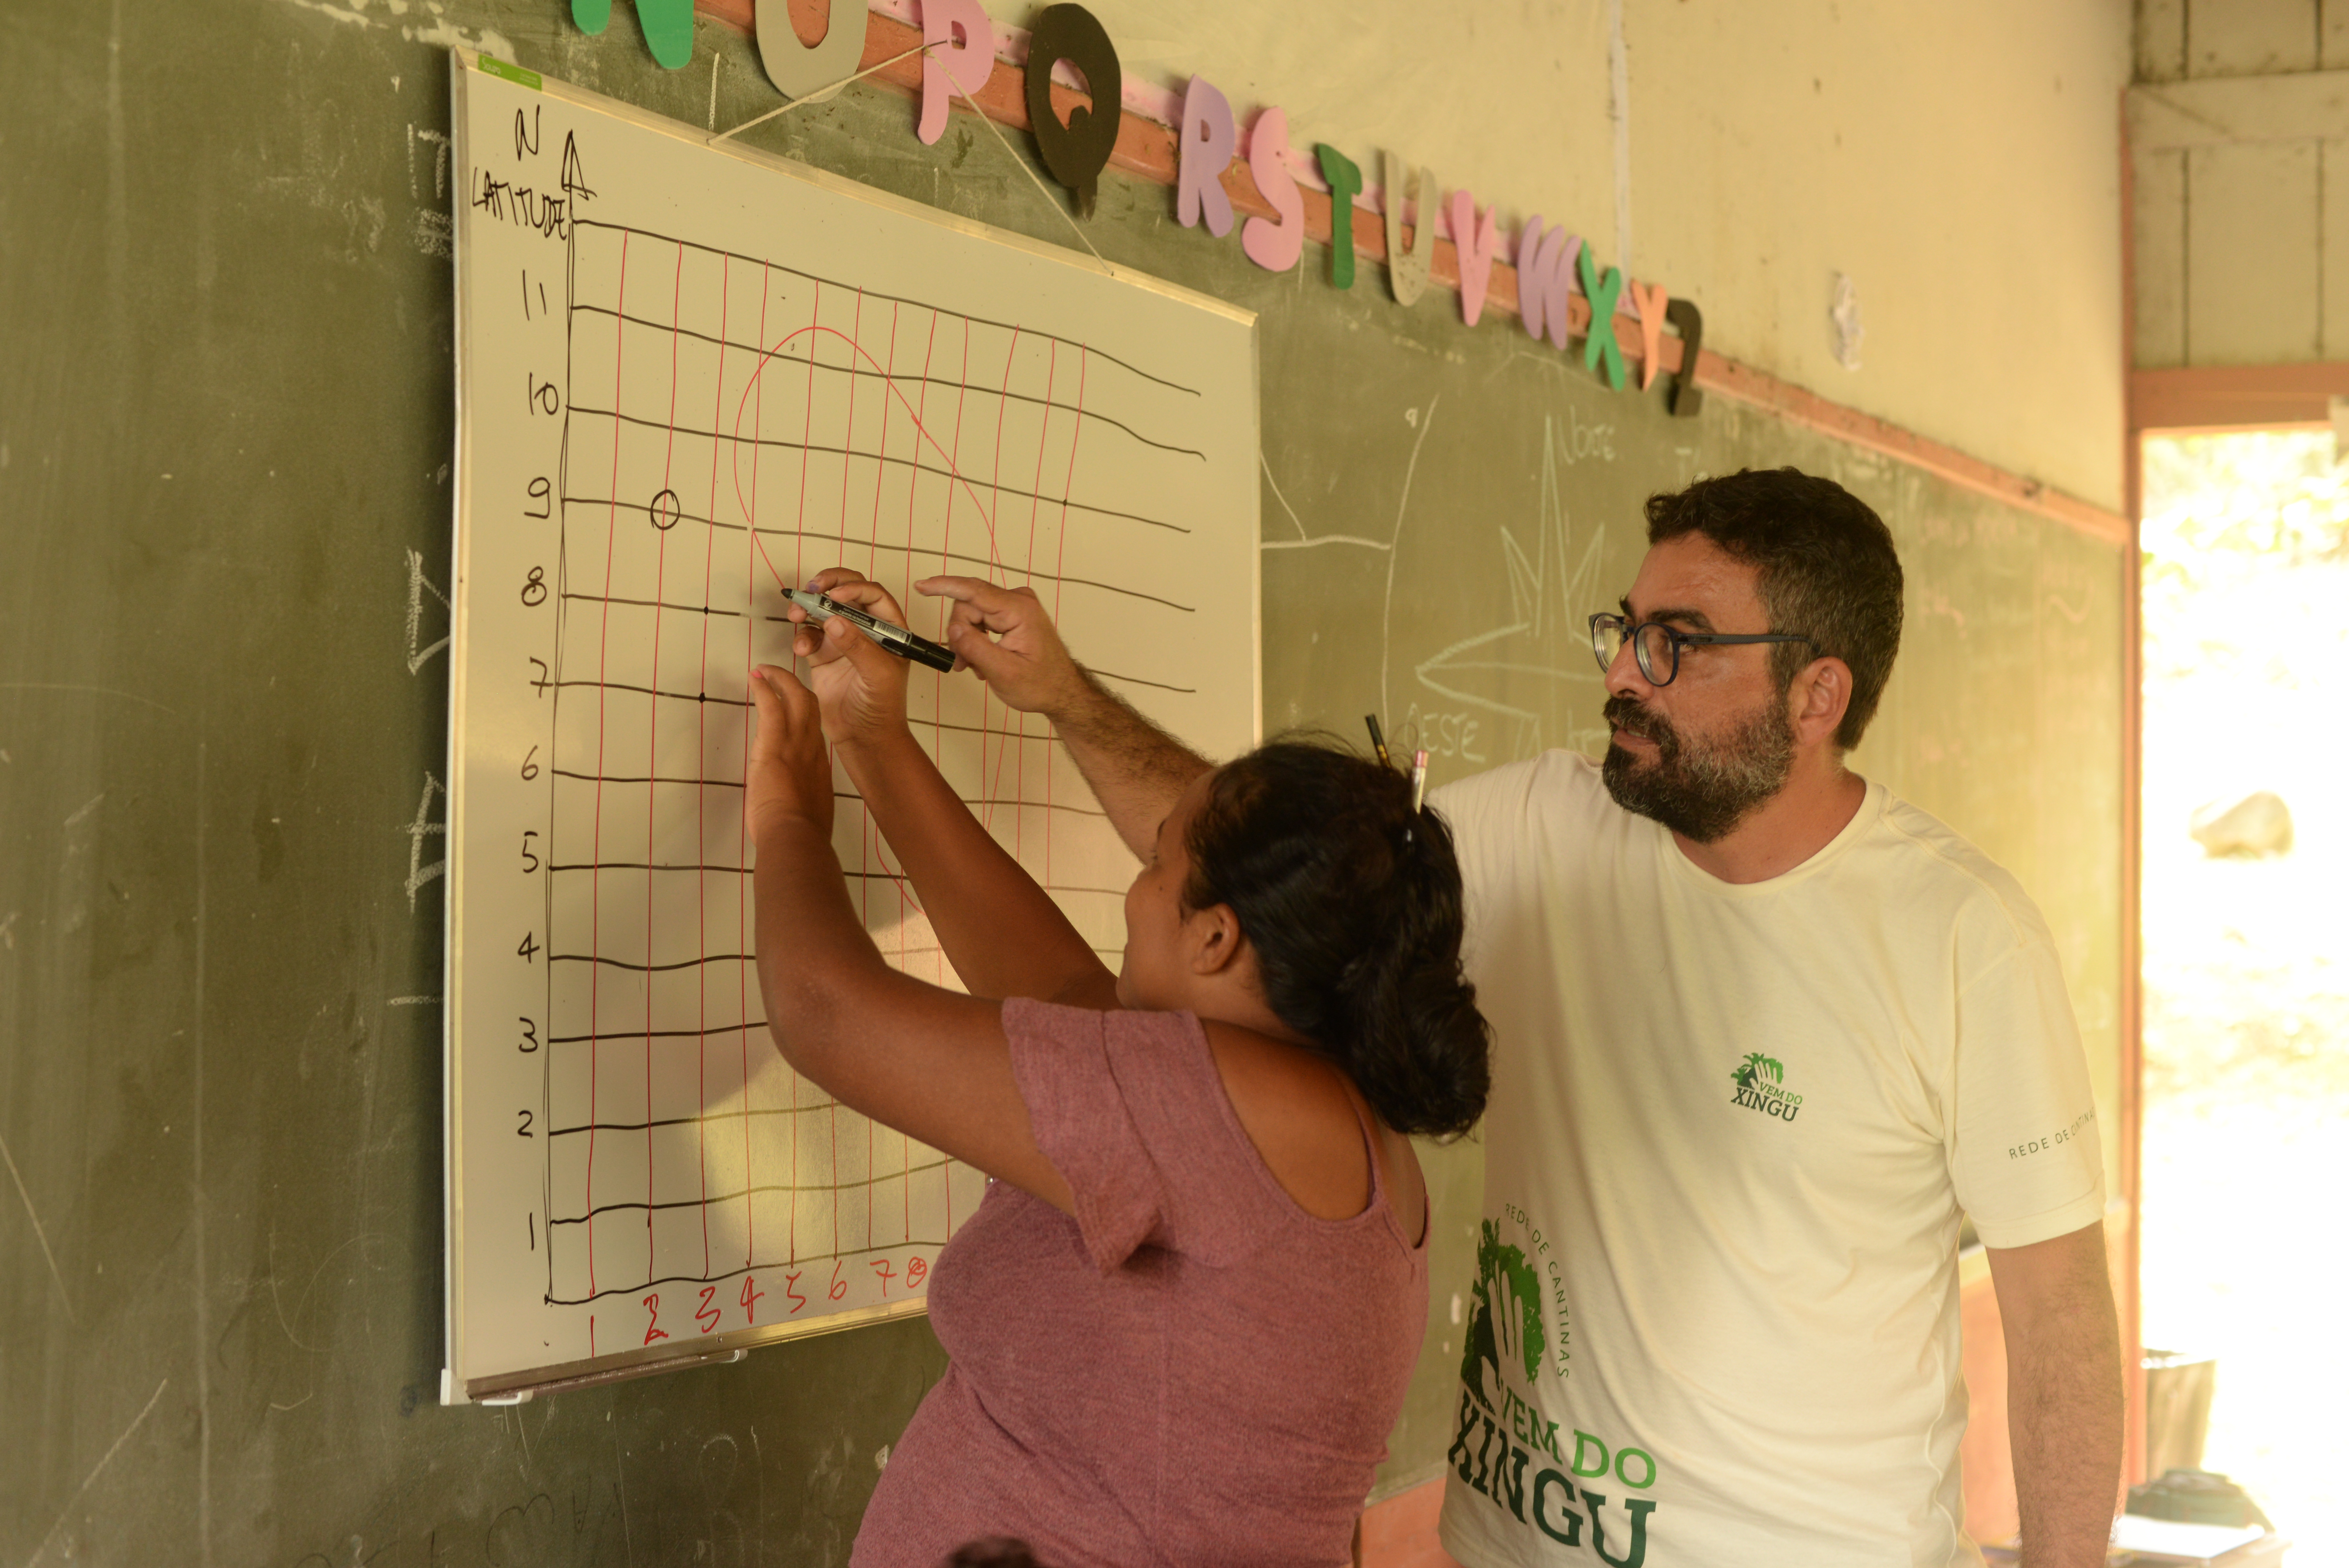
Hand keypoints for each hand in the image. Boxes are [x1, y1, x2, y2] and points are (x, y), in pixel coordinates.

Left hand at [745, 663, 833, 843]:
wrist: (795, 837)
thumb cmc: (798, 835)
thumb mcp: (808, 816)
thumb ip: (803, 804)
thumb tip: (795, 811)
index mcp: (819, 769)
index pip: (815, 734)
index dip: (806, 718)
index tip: (794, 711)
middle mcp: (812, 751)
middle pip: (812, 708)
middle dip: (796, 689)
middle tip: (780, 678)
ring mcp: (796, 745)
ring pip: (796, 699)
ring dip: (779, 681)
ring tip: (764, 670)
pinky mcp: (775, 745)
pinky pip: (772, 708)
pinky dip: (764, 690)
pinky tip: (756, 679)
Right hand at [784, 568, 912, 750]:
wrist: (863, 737)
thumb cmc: (882, 708)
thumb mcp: (877, 674)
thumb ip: (858, 646)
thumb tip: (835, 620)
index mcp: (889, 629)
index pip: (873, 595)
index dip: (854, 589)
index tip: (835, 597)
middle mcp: (866, 630)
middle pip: (847, 593)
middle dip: (828, 585)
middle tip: (812, 588)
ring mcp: (843, 640)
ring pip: (823, 610)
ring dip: (808, 607)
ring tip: (795, 614)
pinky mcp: (823, 654)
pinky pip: (809, 634)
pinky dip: (802, 636)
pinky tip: (802, 649)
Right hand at [915, 575, 1085, 716]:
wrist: (1061, 691)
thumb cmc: (1041, 684)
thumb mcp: (1003, 673)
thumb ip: (975, 648)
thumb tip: (953, 629)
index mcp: (1020, 610)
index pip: (973, 590)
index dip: (943, 586)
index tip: (922, 586)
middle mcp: (1019, 601)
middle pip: (969, 605)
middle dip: (960, 633)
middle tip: (963, 663)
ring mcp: (1016, 605)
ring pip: (972, 612)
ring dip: (968, 639)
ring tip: (977, 665)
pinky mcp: (1013, 612)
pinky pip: (982, 618)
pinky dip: (976, 638)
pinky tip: (983, 658)